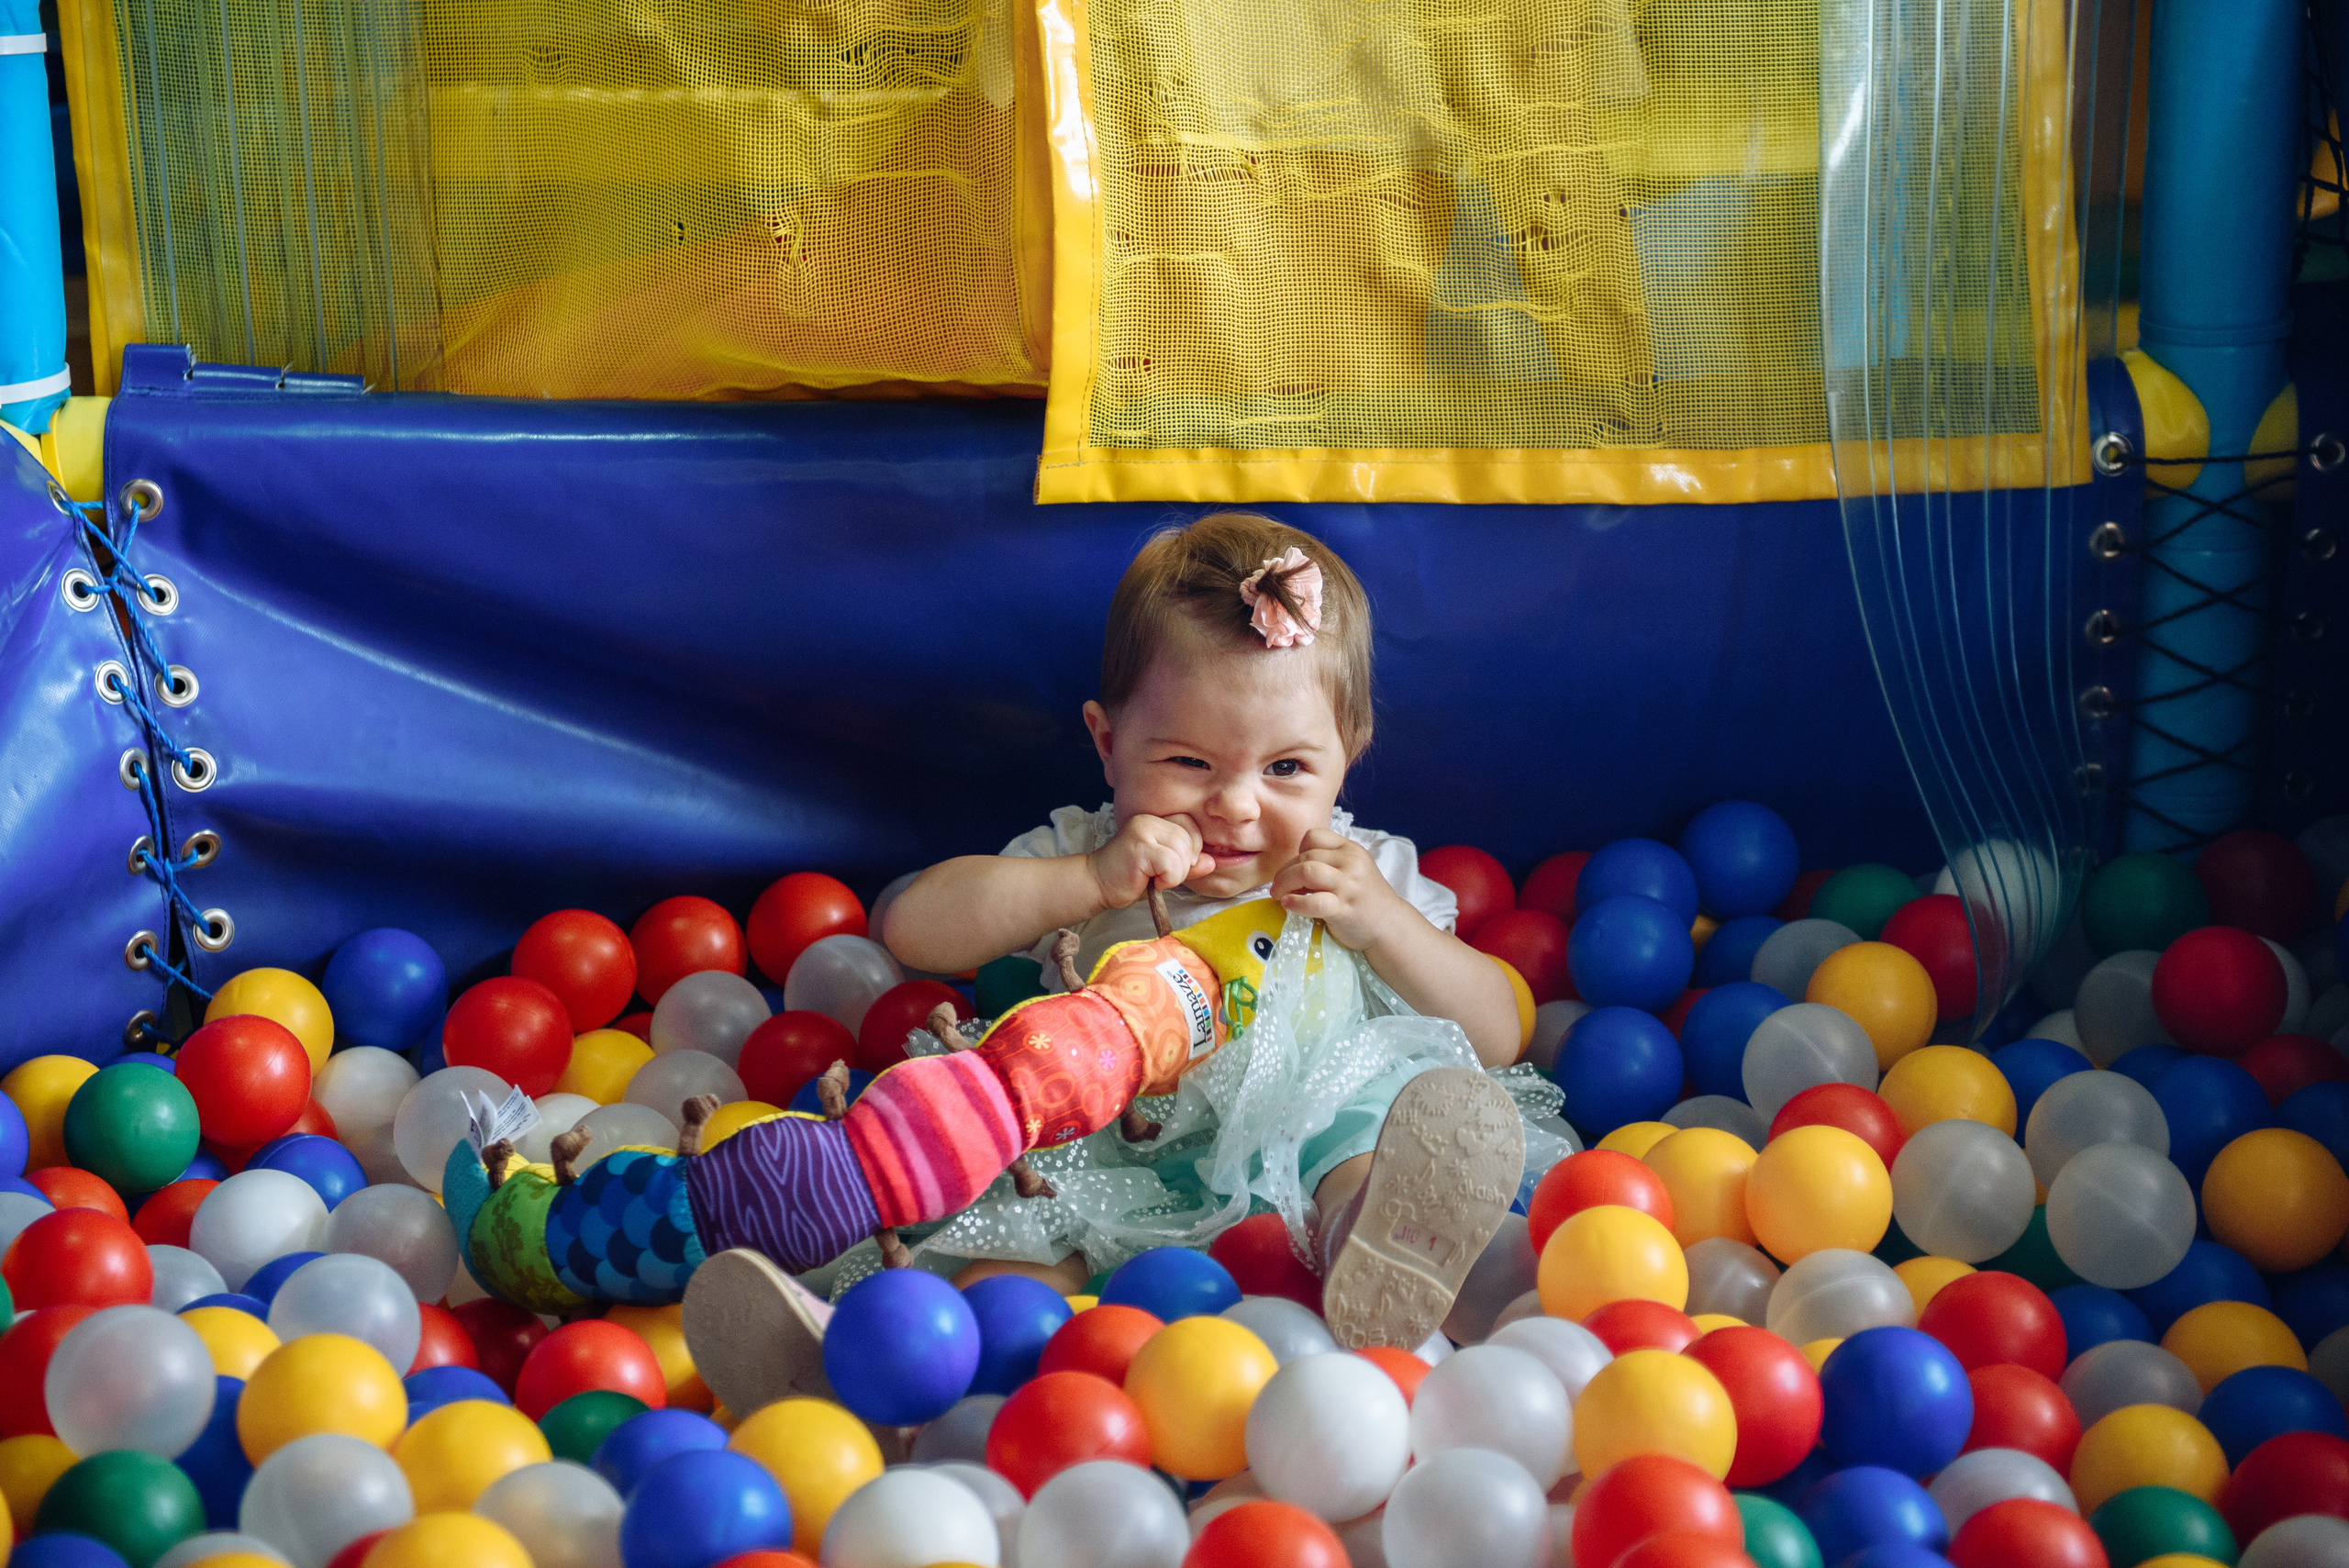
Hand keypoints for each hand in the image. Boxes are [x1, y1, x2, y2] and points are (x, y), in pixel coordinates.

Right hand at [1088, 813, 1212, 909]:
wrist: (1096, 885)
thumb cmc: (1128, 878)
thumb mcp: (1164, 869)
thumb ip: (1188, 864)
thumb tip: (1211, 862)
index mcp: (1155, 820)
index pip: (1190, 825)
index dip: (1192, 848)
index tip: (1175, 866)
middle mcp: (1149, 820)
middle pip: (1189, 839)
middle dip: (1184, 865)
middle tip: (1162, 875)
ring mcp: (1143, 831)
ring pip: (1183, 852)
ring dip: (1175, 874)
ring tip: (1155, 878)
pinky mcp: (1140, 847)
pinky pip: (1172, 863)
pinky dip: (1168, 879)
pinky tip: (1151, 882)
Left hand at [1271, 829, 1410, 951]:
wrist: (1390, 924)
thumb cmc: (1365, 898)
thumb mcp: (1352, 870)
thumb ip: (1328, 864)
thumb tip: (1291, 870)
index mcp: (1351, 849)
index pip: (1314, 836)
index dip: (1298, 851)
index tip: (1295, 868)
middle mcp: (1351, 863)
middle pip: (1306, 856)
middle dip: (1285, 872)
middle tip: (1277, 886)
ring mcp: (1349, 886)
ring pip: (1307, 871)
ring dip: (1285, 883)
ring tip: (1279, 895)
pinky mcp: (1344, 909)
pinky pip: (1314, 902)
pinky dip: (1296, 903)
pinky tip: (1288, 905)